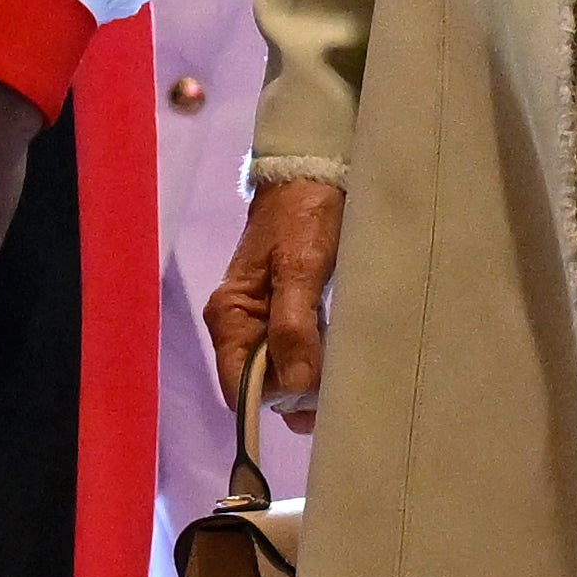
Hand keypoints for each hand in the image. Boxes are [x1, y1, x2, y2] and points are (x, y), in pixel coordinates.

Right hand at [213, 174, 342, 435]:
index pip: (238, 384)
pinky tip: (341, 363)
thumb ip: (293, 326)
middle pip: (260, 384)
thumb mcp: (301, 268)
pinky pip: (295, 352)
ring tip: (346, 382)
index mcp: (230, 315)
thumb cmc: (303, 217)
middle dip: (295, 396)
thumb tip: (294, 385)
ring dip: (309, 382)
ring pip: (280, 372)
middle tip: (338, 395)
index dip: (271, 399)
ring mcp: (261, 321)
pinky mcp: (284, 313)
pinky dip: (316, 362)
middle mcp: (239, 325)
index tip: (311, 401)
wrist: (312, 174)